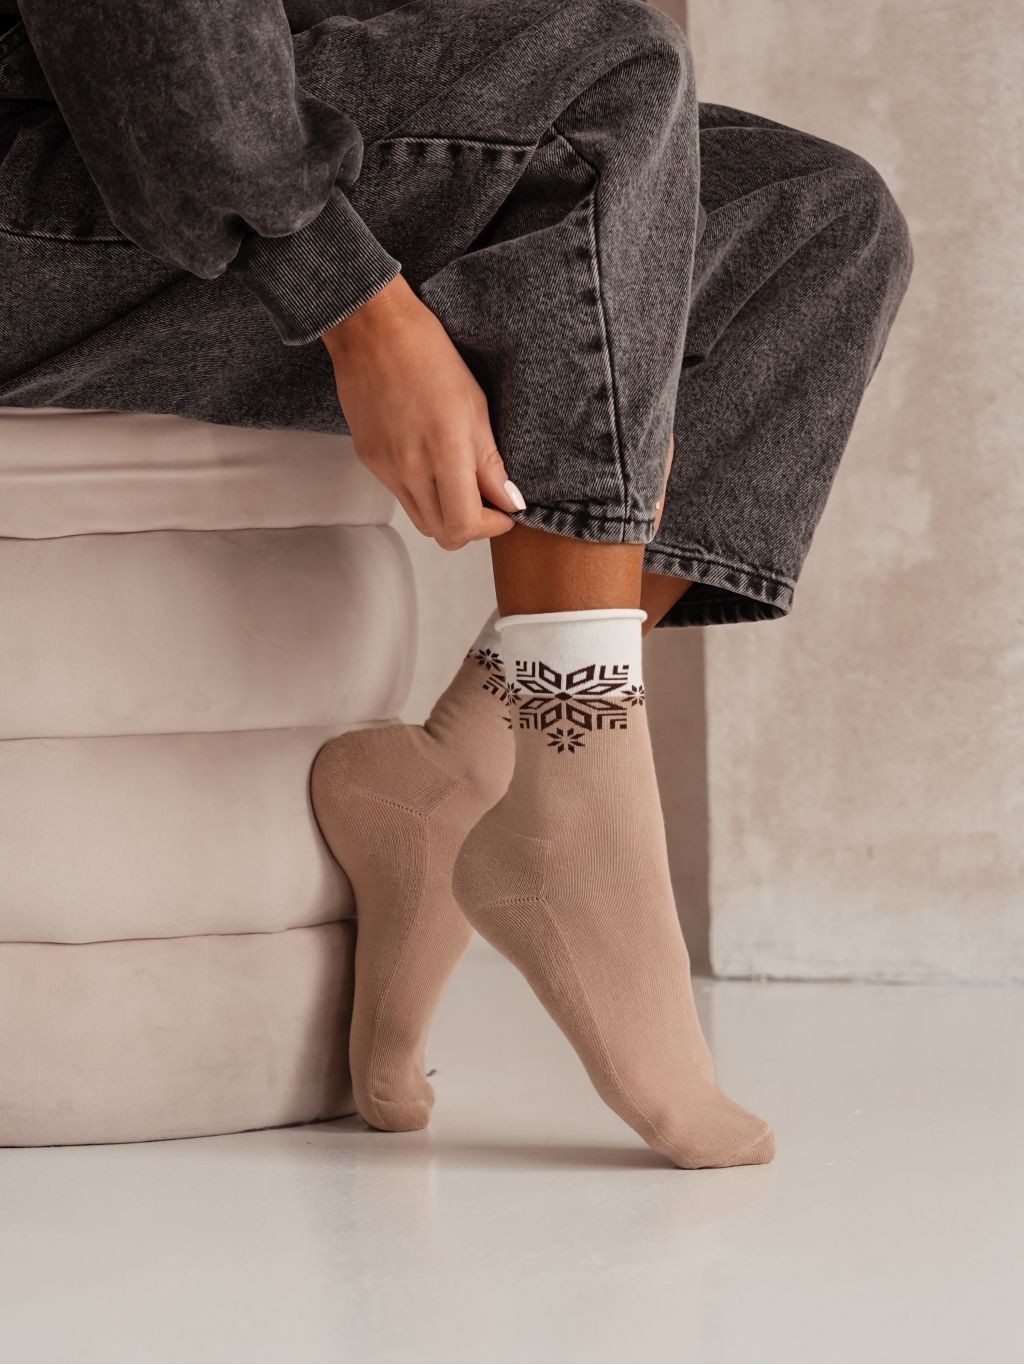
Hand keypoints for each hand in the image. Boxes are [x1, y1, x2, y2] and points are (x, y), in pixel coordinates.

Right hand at [322, 275, 524, 549]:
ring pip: (421, 520)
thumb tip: (509, 500)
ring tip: (460, 483)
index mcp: (444, 452)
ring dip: (446, 513)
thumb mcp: (475, 405)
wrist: (372, 330)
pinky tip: (432, 463)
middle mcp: (411, 469)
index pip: (466, 525)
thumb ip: (490, 462)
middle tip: (486, 502)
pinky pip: (401, 496)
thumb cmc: (427, 354)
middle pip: (443, 533)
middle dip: (471, 525)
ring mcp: (386, 468)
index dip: (491, 527)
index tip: (504, 512)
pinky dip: (423, 493)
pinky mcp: (369, 461)